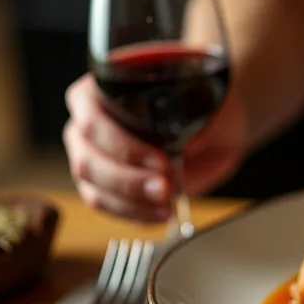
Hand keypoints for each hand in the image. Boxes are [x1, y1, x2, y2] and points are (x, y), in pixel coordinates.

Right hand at [63, 73, 247, 221]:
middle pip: (88, 160)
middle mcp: (88, 123)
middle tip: (165, 188)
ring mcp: (91, 156)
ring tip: (166, 204)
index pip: (93, 120)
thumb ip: (193, 118)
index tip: (161, 161)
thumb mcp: (209, 104)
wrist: (216, 128)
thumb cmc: (205, 107)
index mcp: (103, 90)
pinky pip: (106, 205)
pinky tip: (159, 212)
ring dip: (131, 202)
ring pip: (94, 187)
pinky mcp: (103, 185)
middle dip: (129, 181)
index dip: (125, 146)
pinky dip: (133, 213)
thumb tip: (187, 142)